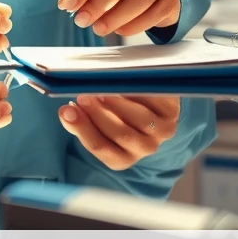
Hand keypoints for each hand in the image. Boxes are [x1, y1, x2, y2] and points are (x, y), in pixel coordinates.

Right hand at [58, 95, 179, 169]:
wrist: (150, 105)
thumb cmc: (116, 115)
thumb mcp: (97, 122)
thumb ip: (80, 120)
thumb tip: (66, 112)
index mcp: (121, 158)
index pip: (101, 148)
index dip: (83, 129)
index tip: (66, 110)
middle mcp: (143, 149)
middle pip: (120, 134)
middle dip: (98, 114)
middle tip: (82, 96)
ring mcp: (160, 132)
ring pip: (139, 120)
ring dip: (118, 103)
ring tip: (100, 89)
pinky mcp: (171, 113)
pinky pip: (154, 102)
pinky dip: (136, 92)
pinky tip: (120, 81)